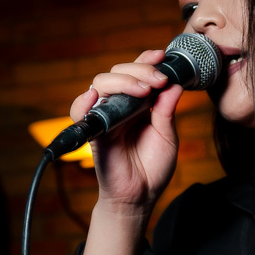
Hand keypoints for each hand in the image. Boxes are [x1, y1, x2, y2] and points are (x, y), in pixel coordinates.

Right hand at [72, 49, 183, 215]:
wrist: (140, 196)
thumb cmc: (153, 168)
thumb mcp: (167, 136)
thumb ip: (166, 110)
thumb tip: (174, 84)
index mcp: (138, 103)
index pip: (138, 73)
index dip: (146, 61)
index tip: (162, 57)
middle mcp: (120, 106)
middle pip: (119, 72)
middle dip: (139, 70)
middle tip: (158, 81)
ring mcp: (105, 116)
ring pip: (101, 83)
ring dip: (122, 81)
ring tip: (143, 90)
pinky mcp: (93, 131)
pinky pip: (79, 111)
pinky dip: (84, 102)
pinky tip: (97, 97)